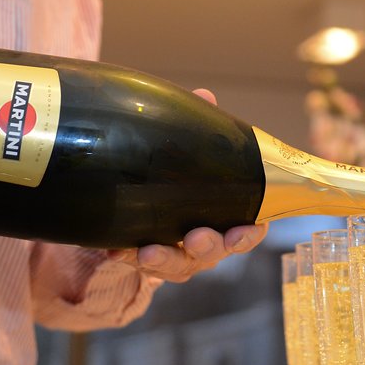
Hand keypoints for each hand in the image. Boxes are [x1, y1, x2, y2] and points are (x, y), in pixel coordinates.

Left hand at [104, 87, 268, 281]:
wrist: (141, 204)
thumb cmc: (178, 177)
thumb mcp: (187, 152)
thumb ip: (198, 129)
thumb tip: (205, 97)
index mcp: (225, 215)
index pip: (248, 229)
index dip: (249, 233)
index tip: (242, 230)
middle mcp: (207, 240)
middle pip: (215, 251)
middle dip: (207, 246)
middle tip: (195, 237)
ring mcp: (179, 255)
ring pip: (179, 264)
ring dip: (165, 259)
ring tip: (147, 251)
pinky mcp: (149, 261)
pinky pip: (141, 267)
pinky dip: (129, 258)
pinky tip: (116, 250)